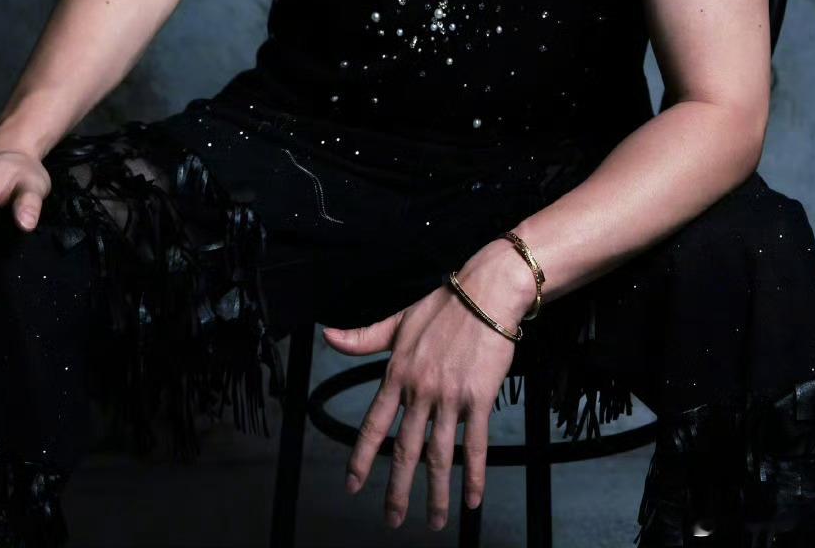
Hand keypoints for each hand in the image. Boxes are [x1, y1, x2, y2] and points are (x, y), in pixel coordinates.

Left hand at [320, 241, 534, 531]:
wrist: (485, 292)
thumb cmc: (444, 303)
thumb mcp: (399, 319)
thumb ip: (366, 337)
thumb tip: (329, 337)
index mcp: (397, 373)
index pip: (374, 423)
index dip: (361, 457)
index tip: (352, 485)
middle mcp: (420, 390)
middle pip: (405, 450)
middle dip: (397, 490)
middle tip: (392, 520)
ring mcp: (449, 396)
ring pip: (439, 455)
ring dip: (436, 494)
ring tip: (434, 521)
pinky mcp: (479, 397)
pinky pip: (475, 444)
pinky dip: (474, 475)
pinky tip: (472, 500)